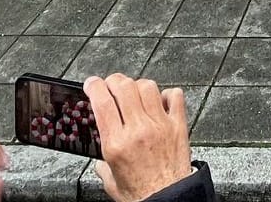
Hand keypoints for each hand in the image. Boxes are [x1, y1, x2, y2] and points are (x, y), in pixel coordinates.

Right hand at [85, 74, 192, 201]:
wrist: (168, 199)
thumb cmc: (141, 193)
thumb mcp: (111, 180)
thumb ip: (103, 163)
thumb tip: (101, 157)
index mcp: (117, 143)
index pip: (102, 102)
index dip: (94, 86)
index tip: (92, 83)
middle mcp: (138, 130)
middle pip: (124, 87)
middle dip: (114, 80)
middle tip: (112, 83)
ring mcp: (160, 125)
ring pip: (148, 87)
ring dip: (138, 85)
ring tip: (135, 91)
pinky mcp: (178, 125)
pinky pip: (175, 96)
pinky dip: (167, 93)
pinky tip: (161, 99)